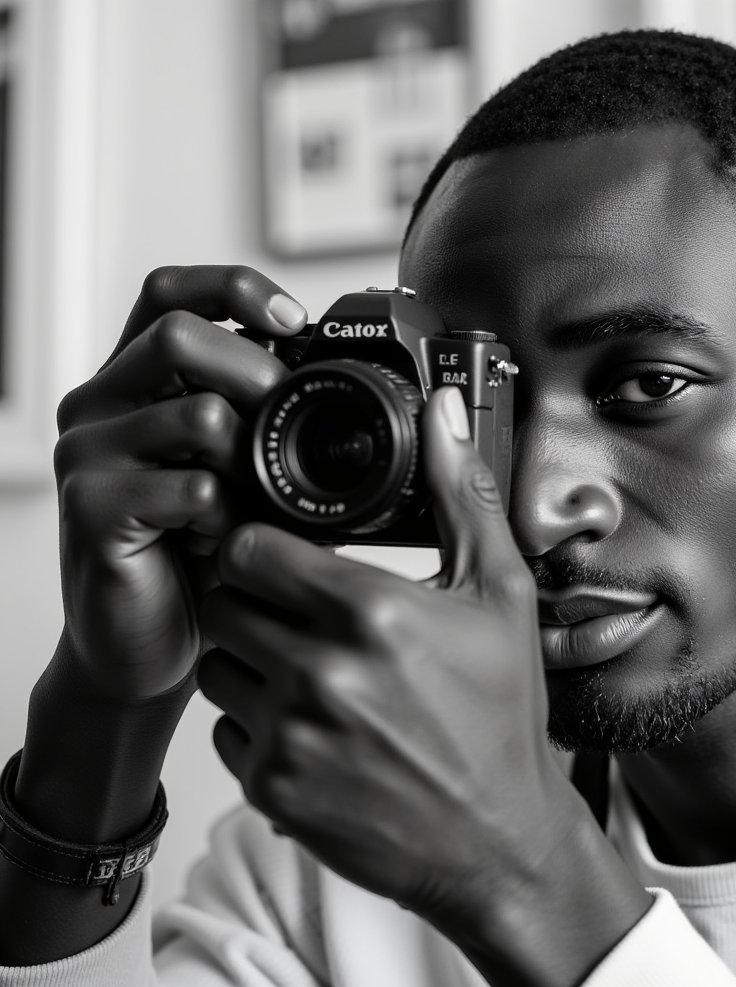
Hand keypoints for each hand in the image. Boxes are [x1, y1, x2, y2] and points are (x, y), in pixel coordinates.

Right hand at [53, 265, 304, 700]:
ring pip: (196, 413)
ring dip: (251, 460)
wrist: (146, 640)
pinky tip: (224, 539)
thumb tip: (338, 378)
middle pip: (179, 333)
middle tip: (288, 418)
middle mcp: (101, 405)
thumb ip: (255, 420)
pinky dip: (232, 515)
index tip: (297, 321)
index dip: (235, 288)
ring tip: (251, 503)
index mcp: (135, 382)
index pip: (170, 291)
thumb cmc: (195, 552)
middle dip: (256, 370)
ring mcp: (89, 455)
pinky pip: (193, 489)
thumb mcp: (233, 471)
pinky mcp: (92, 509)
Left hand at [197, 386, 575, 928]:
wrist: (496, 836)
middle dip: (254, 597)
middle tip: (299, 609)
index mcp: (372, 611)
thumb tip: (446, 413)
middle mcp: (321, 673)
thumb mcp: (498, 596)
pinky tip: (310, 723)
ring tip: (306, 664)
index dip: (263, 545)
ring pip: (217, 664)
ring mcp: (291, 737)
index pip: (252, 548)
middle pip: (225, 601)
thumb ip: (463, 497)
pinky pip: (224, 729)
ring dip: (248, 656)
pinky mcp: (272, 790)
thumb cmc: (501, 714)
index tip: (284, 554)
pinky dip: (254, 721)